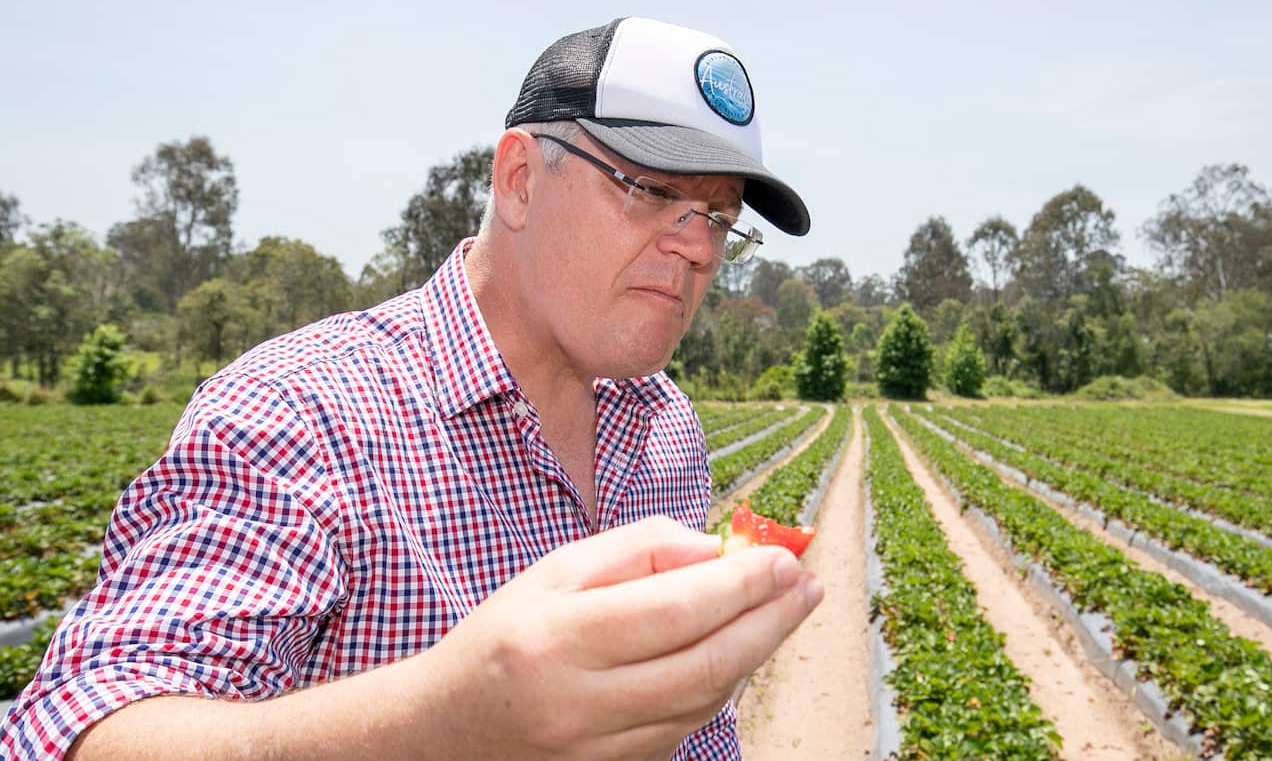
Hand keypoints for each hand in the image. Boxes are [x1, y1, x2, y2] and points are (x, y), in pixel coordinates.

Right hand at [413, 515, 822, 759]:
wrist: (446, 731)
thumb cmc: (502, 637)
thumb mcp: (554, 572)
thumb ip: (637, 550)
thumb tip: (715, 549)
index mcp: (558, 639)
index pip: (674, 610)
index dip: (741, 584)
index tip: (783, 557)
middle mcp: (581, 704)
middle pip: (705, 664)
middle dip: (770, 621)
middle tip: (807, 585)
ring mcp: (599, 752)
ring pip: (705, 702)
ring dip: (754, 654)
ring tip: (782, 610)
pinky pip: (686, 729)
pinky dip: (720, 687)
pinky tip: (736, 651)